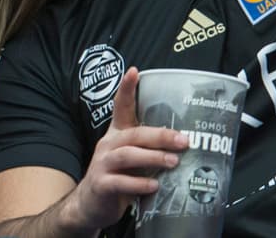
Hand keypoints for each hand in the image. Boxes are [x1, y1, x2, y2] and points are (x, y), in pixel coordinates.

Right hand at [64, 68, 187, 230]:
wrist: (89, 204)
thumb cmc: (118, 176)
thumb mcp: (132, 158)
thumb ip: (150, 149)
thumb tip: (185, 144)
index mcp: (117, 134)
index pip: (120, 106)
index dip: (126, 88)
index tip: (134, 71)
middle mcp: (108, 144)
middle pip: (134, 133)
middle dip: (160, 135)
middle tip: (184, 140)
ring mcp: (102, 164)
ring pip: (128, 155)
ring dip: (153, 157)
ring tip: (173, 161)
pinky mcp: (101, 185)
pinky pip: (121, 182)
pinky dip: (139, 184)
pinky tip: (154, 186)